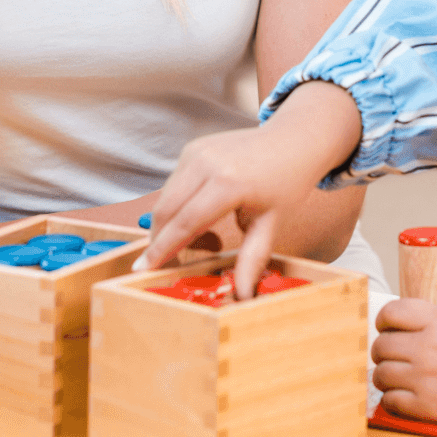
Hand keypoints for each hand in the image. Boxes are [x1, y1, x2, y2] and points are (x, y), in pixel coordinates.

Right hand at [138, 82, 362, 296]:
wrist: (292, 141)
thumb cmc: (285, 183)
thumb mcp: (272, 224)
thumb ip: (252, 260)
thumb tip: (242, 295)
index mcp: (228, 183)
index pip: (186, 223)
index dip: (164, 249)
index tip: (144, 270)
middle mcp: (207, 163)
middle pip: (166, 209)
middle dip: (157, 240)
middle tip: (158, 264)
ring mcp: (197, 152)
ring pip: (165, 196)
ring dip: (167, 224)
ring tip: (193, 242)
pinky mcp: (193, 148)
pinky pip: (173, 183)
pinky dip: (176, 205)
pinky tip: (198, 218)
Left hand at [372, 299, 436, 436]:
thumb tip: (418, 318)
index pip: (391, 312)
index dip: (384, 320)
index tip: (386, 327)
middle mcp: (429, 347)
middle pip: (381, 346)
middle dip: (383, 351)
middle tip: (393, 356)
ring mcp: (427, 378)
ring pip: (381, 375)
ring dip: (386, 376)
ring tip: (397, 378)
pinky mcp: (430, 407)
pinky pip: (391, 402)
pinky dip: (393, 401)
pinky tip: (404, 398)